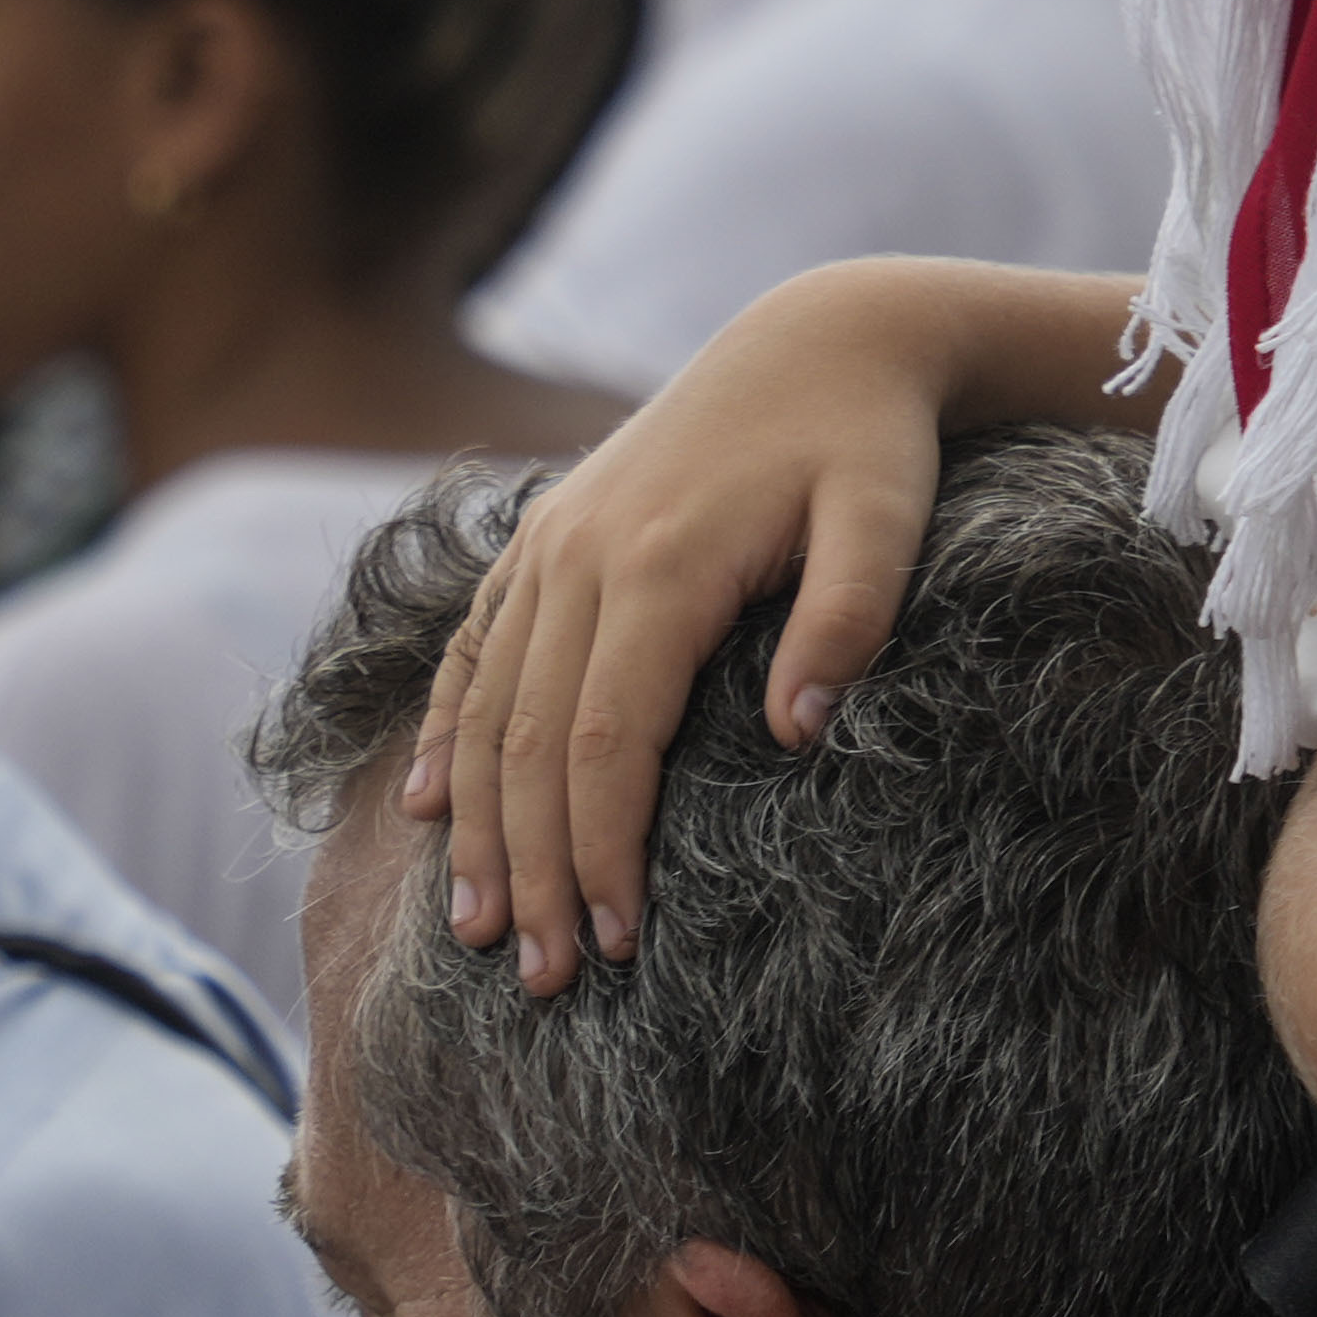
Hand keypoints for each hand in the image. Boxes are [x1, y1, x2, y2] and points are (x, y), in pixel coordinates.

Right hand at [412, 261, 963, 993]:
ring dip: (478, 826)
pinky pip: (475, 647)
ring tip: (478, 931)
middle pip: (531, 743)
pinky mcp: (544, 539)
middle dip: (531, 870)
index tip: (615, 943)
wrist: (822, 336)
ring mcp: (551, 545)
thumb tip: (795, 732)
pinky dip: (447, 730)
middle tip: (543, 980)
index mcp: (659, 564)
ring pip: (487, 707)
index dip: (602, 849)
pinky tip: (427, 807)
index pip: (606, 741)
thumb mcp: (889, 516)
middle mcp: (580, 557)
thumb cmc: (869, 439)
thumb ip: (849, 617)